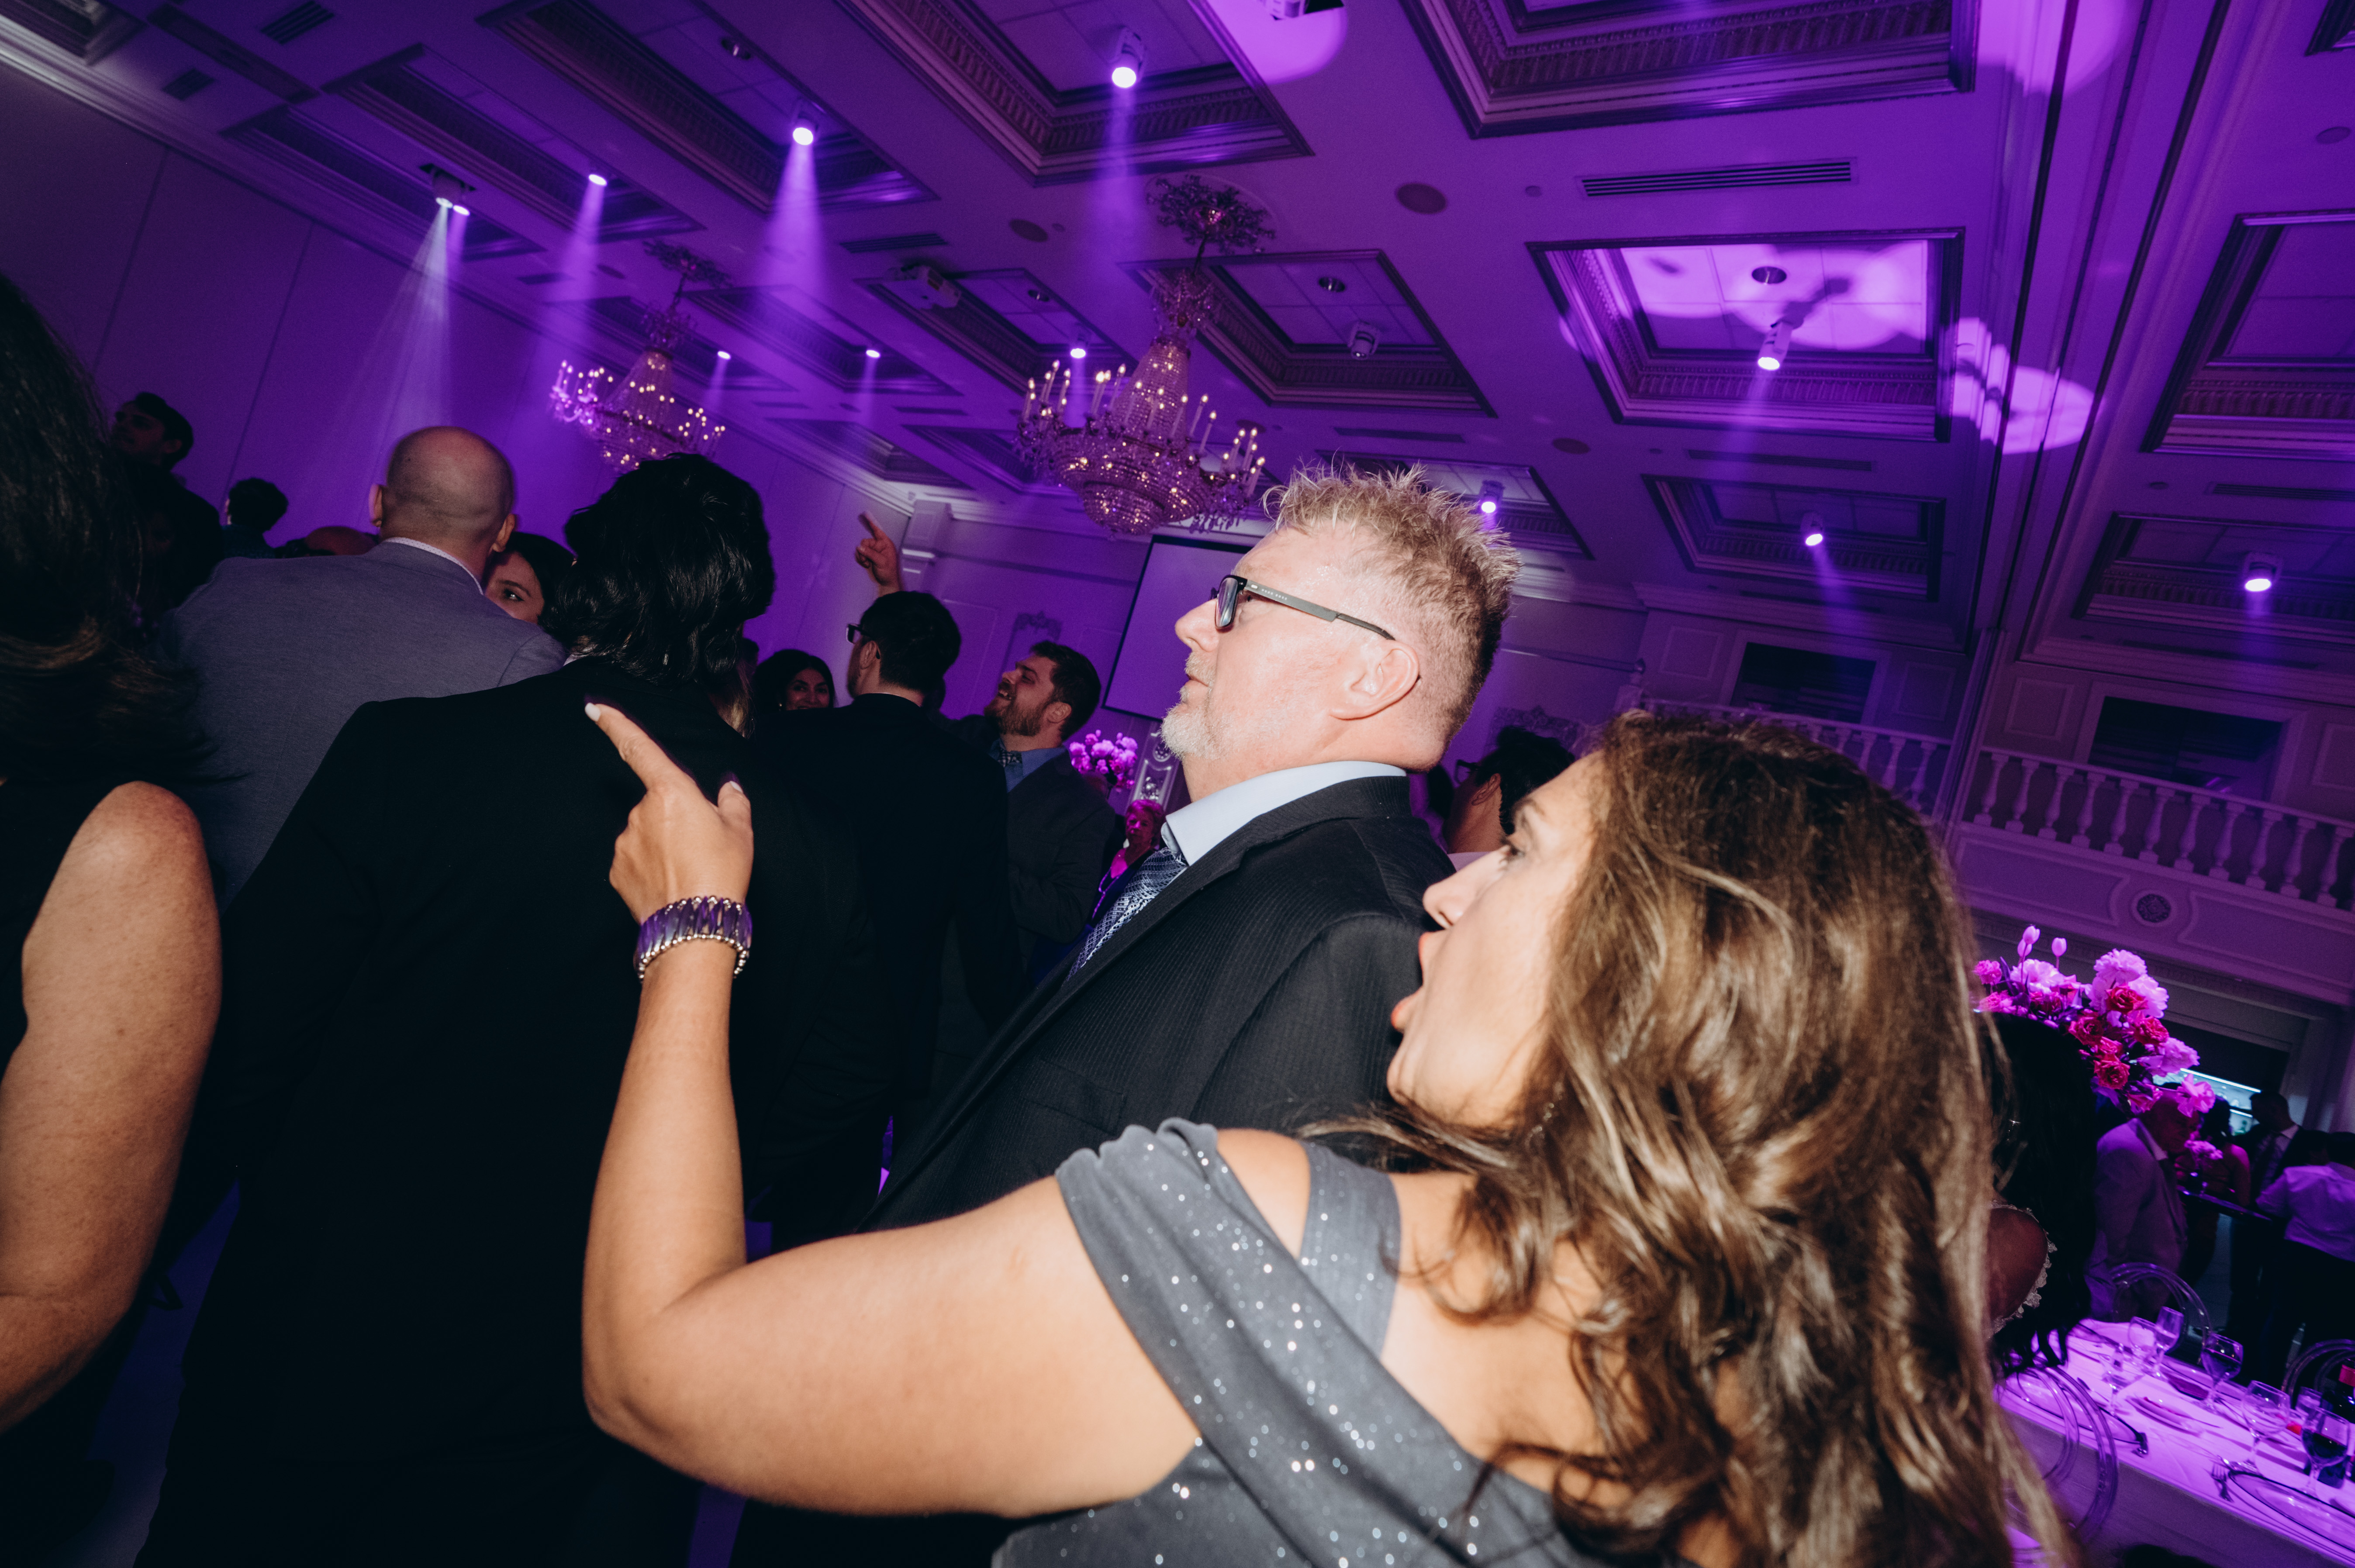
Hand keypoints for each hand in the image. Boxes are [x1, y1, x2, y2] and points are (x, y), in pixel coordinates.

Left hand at [589, 703, 751, 919]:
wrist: (694, 925)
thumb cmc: (721, 873)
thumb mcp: (740, 832)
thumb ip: (732, 801)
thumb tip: (728, 785)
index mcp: (671, 792)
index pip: (639, 748)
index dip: (615, 724)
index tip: (593, 708)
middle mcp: (640, 812)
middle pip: (656, 803)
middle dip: (674, 818)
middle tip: (701, 846)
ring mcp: (625, 842)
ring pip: (645, 832)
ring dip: (662, 844)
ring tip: (688, 870)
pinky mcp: (617, 870)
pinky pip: (634, 859)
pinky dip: (650, 866)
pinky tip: (670, 883)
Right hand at [853, 512, 903, 592]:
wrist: (886, 583)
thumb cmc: (890, 573)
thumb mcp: (881, 562)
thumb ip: (871, 554)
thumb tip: (861, 547)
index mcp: (886, 544)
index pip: (877, 530)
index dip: (871, 522)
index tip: (865, 514)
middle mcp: (879, 546)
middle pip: (865, 541)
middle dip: (864, 551)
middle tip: (868, 559)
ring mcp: (873, 552)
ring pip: (861, 548)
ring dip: (862, 557)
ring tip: (868, 563)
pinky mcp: (868, 557)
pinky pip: (859, 554)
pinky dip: (861, 560)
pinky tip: (866, 564)